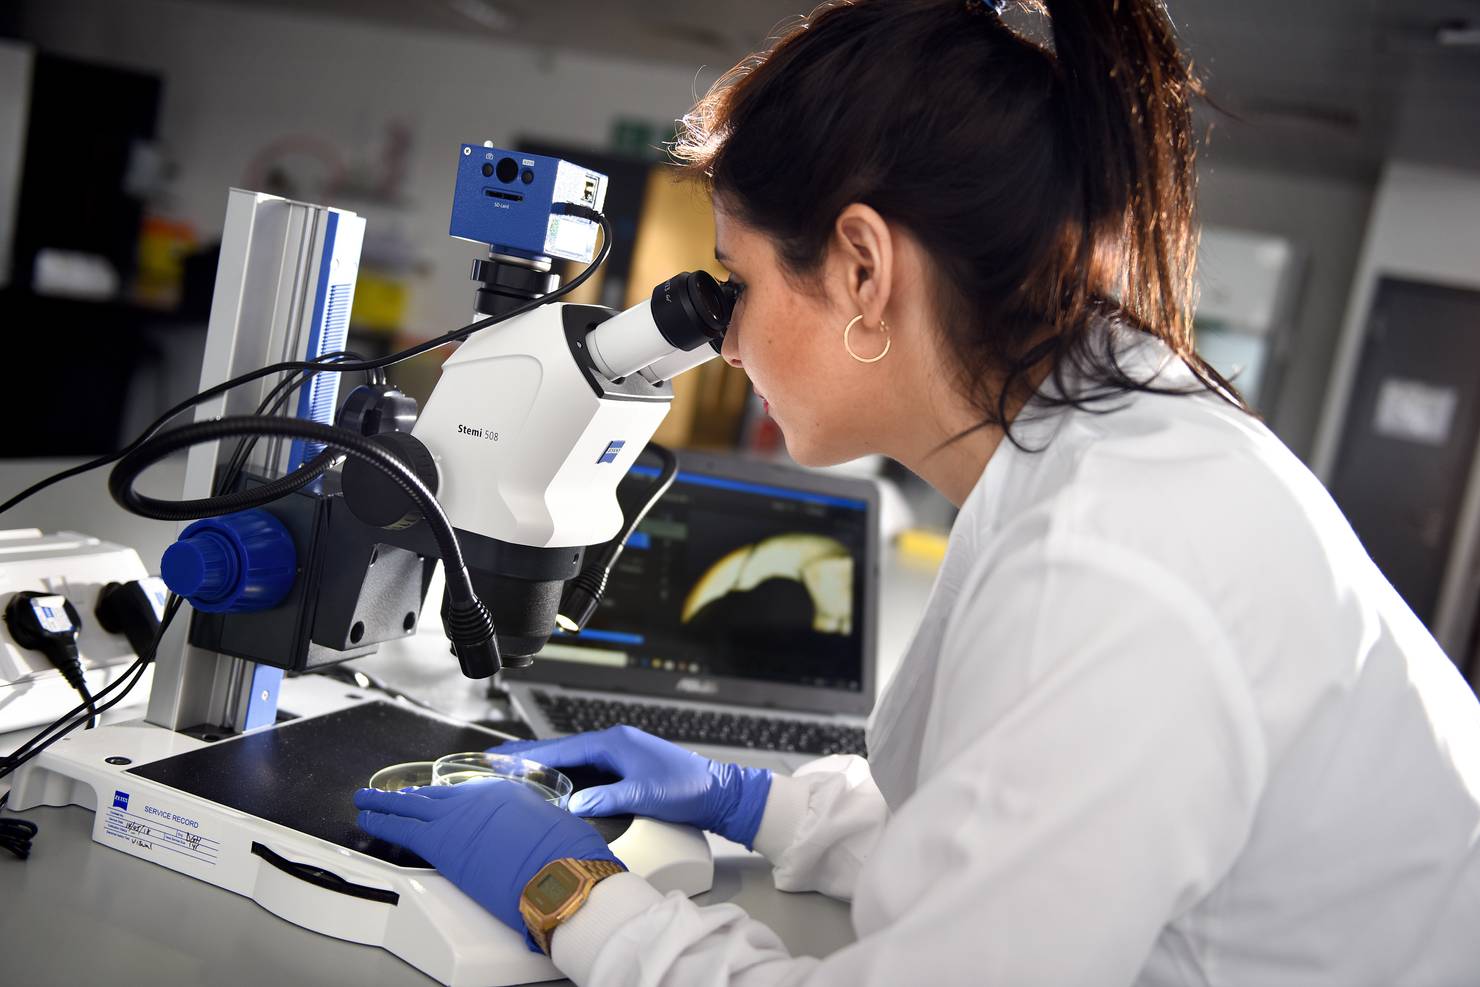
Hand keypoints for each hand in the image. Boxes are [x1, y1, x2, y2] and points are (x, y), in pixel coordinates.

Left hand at [354, 780, 620, 945]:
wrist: (560, 875)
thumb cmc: (565, 856)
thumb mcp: (551, 827)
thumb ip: (530, 827)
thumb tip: (529, 836)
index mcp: (503, 793)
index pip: (460, 794)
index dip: (439, 798)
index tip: (428, 799)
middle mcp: (475, 800)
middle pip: (429, 796)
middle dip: (403, 796)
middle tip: (381, 795)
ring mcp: (456, 820)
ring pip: (409, 807)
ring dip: (384, 805)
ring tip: (366, 803)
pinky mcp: (442, 845)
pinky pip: (403, 830)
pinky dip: (382, 823)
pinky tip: (369, 821)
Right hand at [494, 726, 771, 846]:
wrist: (719, 792)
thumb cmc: (686, 787)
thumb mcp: (643, 793)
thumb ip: (606, 798)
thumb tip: (571, 804)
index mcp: (613, 742)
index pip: (561, 748)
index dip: (529, 756)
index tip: (500, 760)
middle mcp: (612, 744)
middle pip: (562, 751)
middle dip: (529, 758)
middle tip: (494, 764)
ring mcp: (618, 757)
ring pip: (572, 762)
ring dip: (545, 769)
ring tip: (514, 776)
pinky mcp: (624, 771)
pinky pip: (586, 772)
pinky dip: (565, 778)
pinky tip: (552, 789)